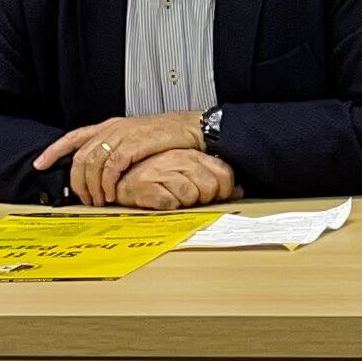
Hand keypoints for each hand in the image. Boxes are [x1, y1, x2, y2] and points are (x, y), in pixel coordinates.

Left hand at [36, 112, 207, 205]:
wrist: (191, 128)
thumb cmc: (166, 136)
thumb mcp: (134, 138)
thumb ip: (116, 149)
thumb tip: (101, 171)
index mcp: (109, 126)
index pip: (73, 137)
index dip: (54, 151)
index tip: (40, 164)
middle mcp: (112, 129)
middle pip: (81, 156)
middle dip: (77, 180)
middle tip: (84, 198)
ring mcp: (122, 136)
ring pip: (93, 163)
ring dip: (92, 186)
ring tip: (99, 200)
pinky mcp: (134, 145)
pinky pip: (112, 167)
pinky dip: (108, 182)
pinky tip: (111, 193)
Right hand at [110, 150, 237, 211]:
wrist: (120, 175)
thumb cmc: (157, 174)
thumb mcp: (188, 170)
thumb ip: (213, 177)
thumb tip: (240, 192)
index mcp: (191, 154)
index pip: (224, 173)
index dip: (224, 190)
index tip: (216, 196)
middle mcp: (178, 160)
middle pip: (209, 187)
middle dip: (204, 199)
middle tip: (192, 198)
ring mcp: (161, 172)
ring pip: (190, 196)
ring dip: (185, 203)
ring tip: (174, 198)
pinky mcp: (146, 186)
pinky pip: (170, 203)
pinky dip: (168, 206)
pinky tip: (162, 201)